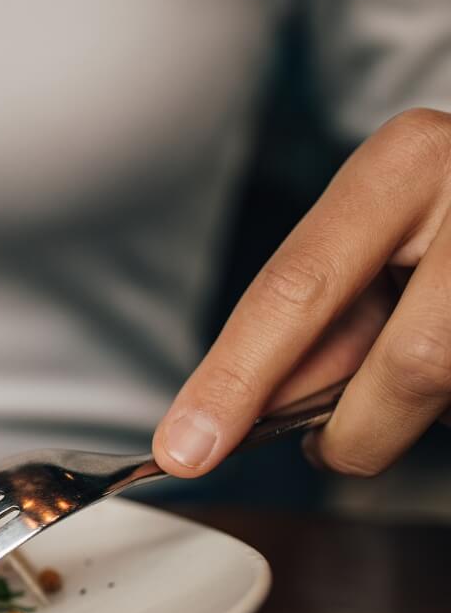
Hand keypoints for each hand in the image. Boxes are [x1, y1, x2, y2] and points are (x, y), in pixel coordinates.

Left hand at [155, 107, 450, 478]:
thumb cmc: (438, 216)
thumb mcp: (369, 238)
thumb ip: (315, 315)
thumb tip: (243, 414)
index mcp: (403, 165)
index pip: (297, 289)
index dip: (237, 379)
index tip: (188, 446)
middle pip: (413, 365)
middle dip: (357, 431)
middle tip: (325, 447)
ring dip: (415, 414)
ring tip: (407, 371)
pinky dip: (449, 406)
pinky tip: (445, 375)